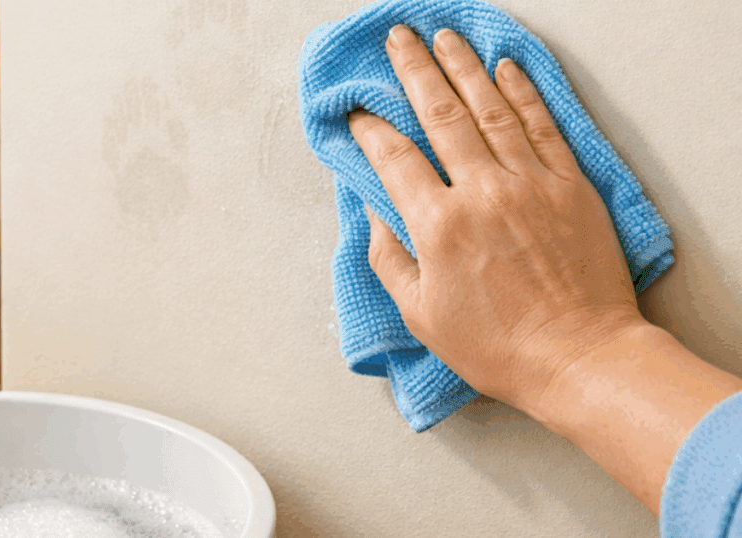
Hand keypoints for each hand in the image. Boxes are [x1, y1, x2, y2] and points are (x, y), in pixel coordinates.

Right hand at [347, 25, 649, 412]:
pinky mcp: (570, 186)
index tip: (359, 112)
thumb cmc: (497, 345)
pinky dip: (523, 93)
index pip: (395, 159)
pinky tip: (506, 68)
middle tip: (398, 39)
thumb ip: (390, 259)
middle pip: (441, 115)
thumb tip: (375, 214)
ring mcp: (530, 184)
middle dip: (415, 71)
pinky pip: (543, 126)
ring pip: (490, 109)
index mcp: (439, 226)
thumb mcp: (421, 314)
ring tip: (444, 38)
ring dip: (464, 68)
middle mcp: (482, 192)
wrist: (580, 356)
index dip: (371, 130)